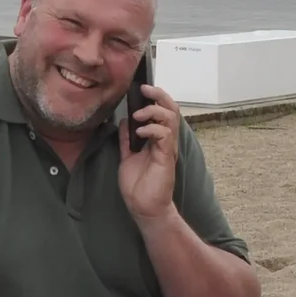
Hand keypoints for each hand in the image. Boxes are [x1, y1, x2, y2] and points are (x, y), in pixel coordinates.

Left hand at [117, 80, 183, 225]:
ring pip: (171, 119)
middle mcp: (166, 141)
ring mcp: (168, 148)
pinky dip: (152, 129)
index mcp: (158, 139)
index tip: (141, 88)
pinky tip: (139, 131)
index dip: (156, 97)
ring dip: (154, 111)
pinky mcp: (166, 158)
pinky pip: (164, 136)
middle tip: (144, 90)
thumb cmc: (138, 185)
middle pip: (171, 109)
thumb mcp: (127, 156)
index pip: (163, 110)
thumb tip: (124, 121)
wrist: (143, 207)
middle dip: (159, 95)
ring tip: (139, 114)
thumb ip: (127, 139)